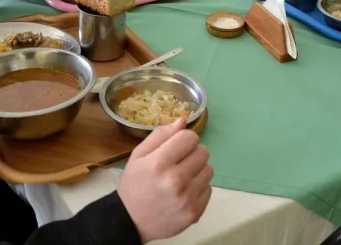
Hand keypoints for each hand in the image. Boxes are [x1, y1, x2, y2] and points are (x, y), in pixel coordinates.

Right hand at [118, 118, 212, 242]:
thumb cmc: (135, 184)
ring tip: (182, 177)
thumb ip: (160, 135)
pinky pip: (209, 188)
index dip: (184, 139)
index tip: (176, 147)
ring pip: (209, 169)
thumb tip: (183, 120)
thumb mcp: (138, 155)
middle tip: (179, 162)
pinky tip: (184, 191)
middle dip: (192, 153)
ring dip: (197, 170)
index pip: (190, 137)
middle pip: (203, 151)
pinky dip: (199, 187)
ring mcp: (188, 198)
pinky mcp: (196, 212)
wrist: (131, 221)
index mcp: (159, 163)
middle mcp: (176, 180)